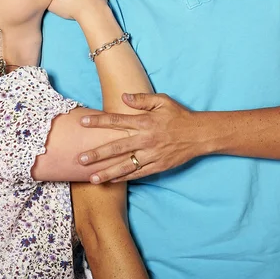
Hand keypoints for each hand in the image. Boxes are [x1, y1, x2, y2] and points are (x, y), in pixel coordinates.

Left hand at [78, 93, 204, 182]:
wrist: (199, 134)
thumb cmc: (178, 115)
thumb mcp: (162, 101)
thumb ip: (142, 99)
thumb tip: (123, 97)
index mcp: (144, 122)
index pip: (117, 121)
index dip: (98, 121)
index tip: (83, 122)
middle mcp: (145, 139)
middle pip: (117, 147)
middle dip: (97, 153)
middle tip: (80, 158)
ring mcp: (151, 155)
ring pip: (125, 165)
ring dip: (108, 172)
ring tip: (92, 178)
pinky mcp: (157, 166)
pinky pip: (137, 174)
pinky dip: (124, 177)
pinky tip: (112, 181)